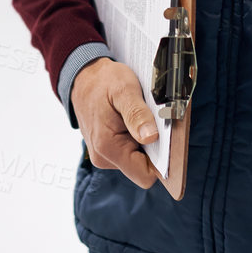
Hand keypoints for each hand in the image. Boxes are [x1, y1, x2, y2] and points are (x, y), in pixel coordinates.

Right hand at [71, 57, 159, 190]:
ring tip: (139, 117)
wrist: (83, 77)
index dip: (162, 162)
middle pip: (143, 168)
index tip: (168, 141)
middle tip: (153, 121)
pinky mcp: (105, 151)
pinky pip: (129, 153)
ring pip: (137, 160)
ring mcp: (103, 156)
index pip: (145, 175)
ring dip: (144, 142)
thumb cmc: (103, 81)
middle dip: (153, 148)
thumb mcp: (124, 89)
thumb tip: (151, 138)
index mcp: (108, 146)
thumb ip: (137, 114)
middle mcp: (103, 157)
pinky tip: (131, 121)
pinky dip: (135, 139)